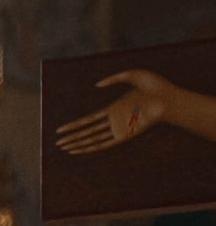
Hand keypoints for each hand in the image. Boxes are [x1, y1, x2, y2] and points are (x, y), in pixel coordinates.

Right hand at [56, 70, 173, 154]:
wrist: (169, 98)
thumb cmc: (155, 86)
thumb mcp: (132, 75)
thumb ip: (114, 78)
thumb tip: (96, 86)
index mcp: (115, 108)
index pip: (90, 120)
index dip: (75, 125)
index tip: (62, 129)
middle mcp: (115, 121)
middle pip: (87, 132)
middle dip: (72, 138)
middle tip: (57, 143)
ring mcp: (119, 128)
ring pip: (92, 139)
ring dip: (77, 144)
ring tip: (62, 148)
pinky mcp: (125, 135)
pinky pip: (104, 144)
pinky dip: (90, 148)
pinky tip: (79, 150)